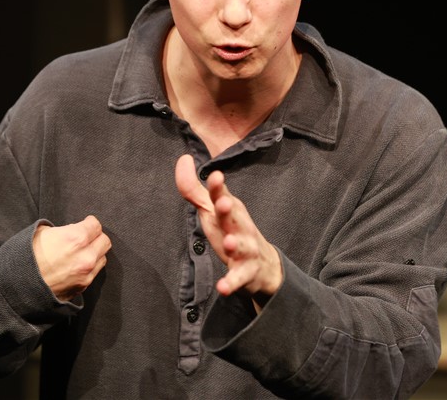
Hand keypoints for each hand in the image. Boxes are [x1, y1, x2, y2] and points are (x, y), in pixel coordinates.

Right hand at [33, 215, 111, 301]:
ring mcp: (86, 273)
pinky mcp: (83, 286)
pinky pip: (93, 272)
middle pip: (105, 241)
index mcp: (76, 238)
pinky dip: (88, 267)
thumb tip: (73, 230)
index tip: (86, 224)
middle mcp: (86, 256)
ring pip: (102, 258)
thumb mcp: (43, 232)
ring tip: (81, 253)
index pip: (96, 225)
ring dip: (94, 253)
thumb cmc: (28, 255)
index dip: (89, 223)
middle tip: (87, 237)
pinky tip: (76, 265)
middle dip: (96, 237)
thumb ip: (65, 230)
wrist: (19, 284)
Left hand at [175, 154, 281, 302]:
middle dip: (230, 209)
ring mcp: (245, 250)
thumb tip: (183, 159)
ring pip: (241, 247)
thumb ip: (193, 188)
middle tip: (224, 202)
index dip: (218, 187)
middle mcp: (239, 227)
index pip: (222, 196)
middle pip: (235, 216)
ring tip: (228, 243)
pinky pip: (238, 279)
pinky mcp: (246, 273)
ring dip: (235, 245)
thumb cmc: (232, 231)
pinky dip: (231, 283)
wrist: (263, 267)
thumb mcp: (211, 210)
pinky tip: (222, 287)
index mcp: (229, 210)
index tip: (215, 175)